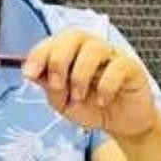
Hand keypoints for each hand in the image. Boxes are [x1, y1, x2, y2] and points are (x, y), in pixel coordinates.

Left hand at [22, 30, 157, 138]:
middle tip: (57, 85)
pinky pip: (118, 67)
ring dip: (80, 75)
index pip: (54, 41)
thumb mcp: (63, 102)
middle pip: (74, 36)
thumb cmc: (91, 108)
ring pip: (95, 48)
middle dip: (59, 59)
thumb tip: (33, 73)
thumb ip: (49, 86)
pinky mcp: (131, 68)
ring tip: (79, 96)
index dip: (39, 54)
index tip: (29, 73)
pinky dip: (106, 86)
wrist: (120, 124)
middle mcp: (92, 49)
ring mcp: (112, 56)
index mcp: (72, 53)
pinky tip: (102, 101)